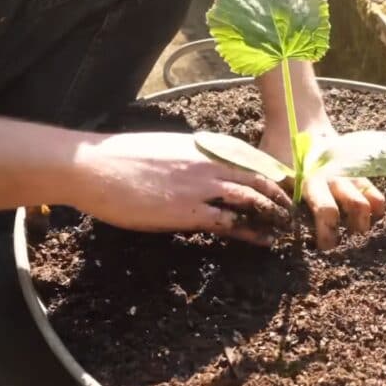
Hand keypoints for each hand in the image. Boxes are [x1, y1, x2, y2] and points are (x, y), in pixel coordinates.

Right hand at [71, 132, 291, 245]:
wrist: (93, 166)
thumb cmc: (121, 159)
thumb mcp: (165, 148)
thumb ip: (190, 158)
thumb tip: (200, 169)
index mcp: (203, 145)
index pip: (251, 158)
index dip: (272, 174)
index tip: (285, 186)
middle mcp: (208, 162)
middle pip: (260, 177)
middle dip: (281, 195)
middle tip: (292, 210)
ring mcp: (200, 186)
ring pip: (253, 198)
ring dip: (273, 214)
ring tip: (285, 227)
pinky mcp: (189, 211)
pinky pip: (231, 222)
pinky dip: (253, 232)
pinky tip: (265, 240)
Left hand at [257, 61, 385, 249]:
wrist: (298, 117)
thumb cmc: (279, 148)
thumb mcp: (269, 171)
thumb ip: (273, 196)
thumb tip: (272, 227)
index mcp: (312, 180)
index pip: (327, 212)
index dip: (328, 235)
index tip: (323, 246)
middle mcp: (335, 177)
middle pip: (358, 208)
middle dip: (354, 229)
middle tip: (343, 239)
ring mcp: (350, 172)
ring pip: (373, 199)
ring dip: (368, 218)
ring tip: (357, 227)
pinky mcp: (359, 168)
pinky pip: (375, 189)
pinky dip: (375, 204)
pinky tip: (365, 214)